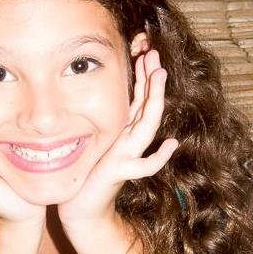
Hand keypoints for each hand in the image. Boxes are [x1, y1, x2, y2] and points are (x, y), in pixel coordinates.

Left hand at [58, 50, 177, 228]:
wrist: (81, 206)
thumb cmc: (86, 171)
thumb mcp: (96, 139)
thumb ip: (107, 122)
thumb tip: (113, 99)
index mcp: (123, 130)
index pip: (138, 98)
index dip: (142, 74)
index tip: (143, 47)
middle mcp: (129, 141)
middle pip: (146, 106)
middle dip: (151, 79)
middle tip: (153, 52)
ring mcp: (127, 156)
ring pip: (146, 126)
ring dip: (154, 102)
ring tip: (159, 76)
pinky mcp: (119, 172)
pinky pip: (143, 166)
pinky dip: (158, 157)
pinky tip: (171, 144)